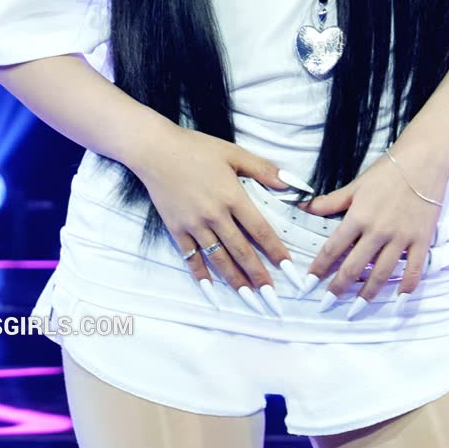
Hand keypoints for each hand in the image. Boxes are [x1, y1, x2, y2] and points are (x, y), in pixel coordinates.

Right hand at [132, 121, 306, 309]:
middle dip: (258, 276)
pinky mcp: (176, 229)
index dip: (275, 251)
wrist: (155, 151)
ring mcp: (194, 225)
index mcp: (232, 196)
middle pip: (241, 251)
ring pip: (218, 259)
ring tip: (249, 299)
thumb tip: (293, 183)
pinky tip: (211, 291)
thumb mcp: (233, 152)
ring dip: (235, 280)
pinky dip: (201, 275)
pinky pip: (191, 257)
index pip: (260, 230)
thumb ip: (263, 169)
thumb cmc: (196, 148)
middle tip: (272, 298)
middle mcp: (215, 215)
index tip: (289, 271)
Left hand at [298, 146, 448, 304]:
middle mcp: (377, 231)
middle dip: (338, 288)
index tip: (308, 284)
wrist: (423, 161)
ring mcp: (401, 238)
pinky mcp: (421, 240)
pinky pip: (413, 270)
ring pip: (380, 274)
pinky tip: (398, 299)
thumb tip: (303, 207)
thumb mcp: (356, 184)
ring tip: (355, 309)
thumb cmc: (388, 171)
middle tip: (326, 304)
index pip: (333, 248)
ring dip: (367, 294)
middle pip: (353, 267)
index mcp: (358, 216)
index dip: (319, 268)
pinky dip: (406, 287)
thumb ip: (331, 201)